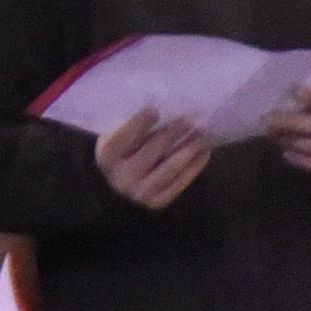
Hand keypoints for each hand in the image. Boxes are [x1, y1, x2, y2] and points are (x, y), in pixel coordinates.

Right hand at [94, 106, 214, 208]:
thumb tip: (160, 111)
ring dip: (188, 149)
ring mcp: (141, 192)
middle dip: (171, 133)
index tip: (155, 109)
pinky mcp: (158, 201)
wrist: (117, 190)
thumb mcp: (113, 140)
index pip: (125, 137)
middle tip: (189, 119)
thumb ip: (129, 129)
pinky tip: (203, 152)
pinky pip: (181, 182)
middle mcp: (122, 177)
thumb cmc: (118, 156)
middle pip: (152, 151)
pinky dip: (195, 166)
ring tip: (201, 135)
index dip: (140, 123)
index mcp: (107, 157)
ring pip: (170, 167)